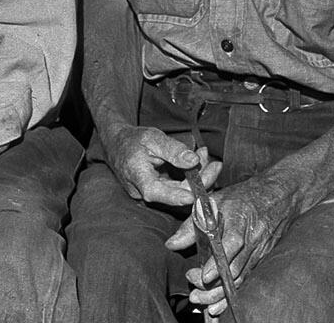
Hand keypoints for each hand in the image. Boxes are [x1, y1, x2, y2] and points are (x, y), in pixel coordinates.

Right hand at [99, 121, 213, 209]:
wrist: (117, 143)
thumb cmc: (133, 139)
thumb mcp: (153, 137)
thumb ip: (173, 150)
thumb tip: (194, 161)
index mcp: (137, 176)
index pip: (155, 192)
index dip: (176, 197)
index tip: (194, 196)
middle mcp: (142, 191)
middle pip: (174, 194)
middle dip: (200, 180)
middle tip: (216, 164)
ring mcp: (149, 194)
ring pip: (178, 191)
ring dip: (197, 176)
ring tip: (206, 155)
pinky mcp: (157, 192)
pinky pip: (176, 188)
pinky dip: (189, 176)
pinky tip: (197, 161)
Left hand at [171, 173, 297, 316]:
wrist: (281, 195)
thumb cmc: (245, 196)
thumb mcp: (216, 202)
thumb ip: (192, 224)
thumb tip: (172, 244)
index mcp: (241, 220)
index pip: (232, 244)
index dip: (219, 263)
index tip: (204, 276)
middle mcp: (253, 239)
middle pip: (235, 268)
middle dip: (213, 286)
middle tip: (194, 292)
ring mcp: (259, 251)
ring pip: (240, 278)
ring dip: (220, 294)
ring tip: (200, 300)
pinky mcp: (262, 258)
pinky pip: (246, 279)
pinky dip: (231, 294)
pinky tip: (217, 305)